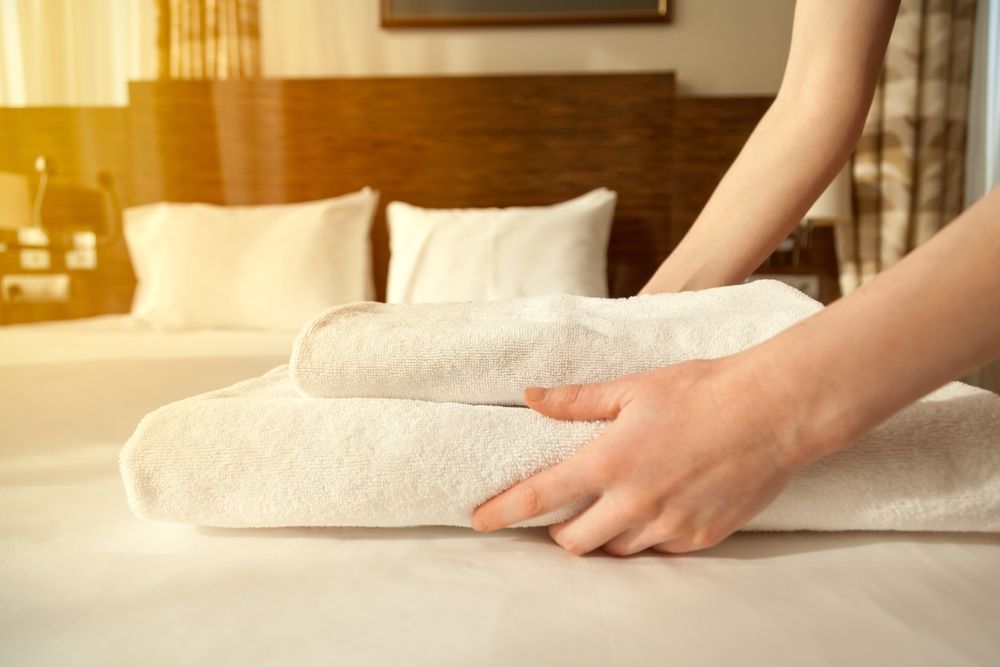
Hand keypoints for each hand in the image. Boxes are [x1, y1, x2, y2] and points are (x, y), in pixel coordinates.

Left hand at [471, 355, 817, 555]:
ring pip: (616, 551)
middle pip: (574, 543)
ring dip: (604, 535)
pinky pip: (658, 551)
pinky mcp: (700, 536)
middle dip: (559, 533)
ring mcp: (668, 525)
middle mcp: (634, 502)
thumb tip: (532, 397)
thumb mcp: (633, 387)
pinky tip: (654, 509)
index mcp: (609, 462)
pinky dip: (645, 537)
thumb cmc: (701, 390)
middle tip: (563, 513)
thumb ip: (576, 400)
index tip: (479, 519)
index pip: (539, 498)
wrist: (772, 411)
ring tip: (612, 508)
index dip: (502, 512)